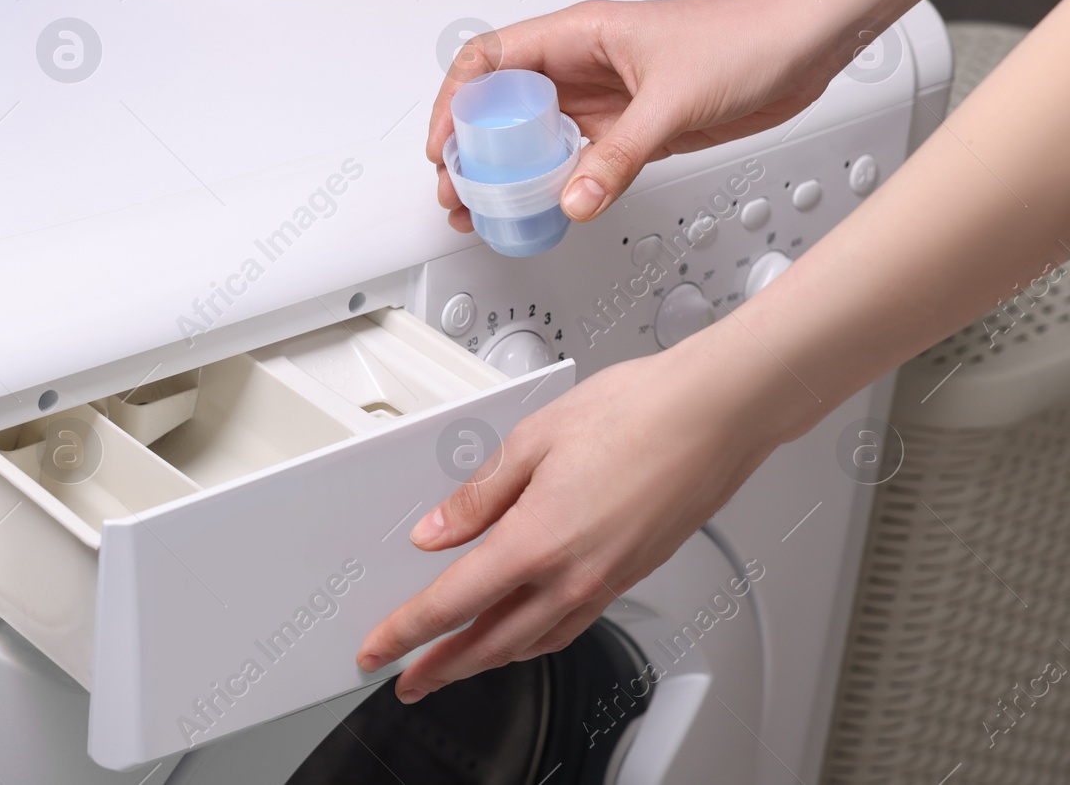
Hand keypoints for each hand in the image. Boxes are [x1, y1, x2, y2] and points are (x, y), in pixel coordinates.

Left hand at [356, 322, 809, 702]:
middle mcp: (573, 577)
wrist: (716, 415)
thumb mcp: (532, 439)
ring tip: (456, 665)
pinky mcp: (630, 576)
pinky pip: (568, 627)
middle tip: (406, 680)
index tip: (376, 651)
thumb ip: (478, 494)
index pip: (451, 605)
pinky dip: (533, 642)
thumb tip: (436, 530)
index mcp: (538, 542)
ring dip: (485, 662)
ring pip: (531, 644)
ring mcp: (606, 583)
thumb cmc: (638, 413)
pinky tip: (524, 634)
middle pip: (489, 643)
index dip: (405, 634)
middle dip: (441, 668)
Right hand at [430, 0, 846, 229]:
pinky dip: (552, 183)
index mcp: (578, 35)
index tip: (446, 147)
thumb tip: (574, 199)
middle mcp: (582, 65)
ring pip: (534, 137)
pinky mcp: (629, 128)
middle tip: (459, 191)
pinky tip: (544, 206)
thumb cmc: (746, 38)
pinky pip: (575, 159)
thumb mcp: (672, 100)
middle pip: (501, 105)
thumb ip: (619, 156)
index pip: (489, 61)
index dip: (456, 103)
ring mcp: (604, 98)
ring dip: (507, 172)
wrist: (804, 43)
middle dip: (471, 148)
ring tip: (487, 208)